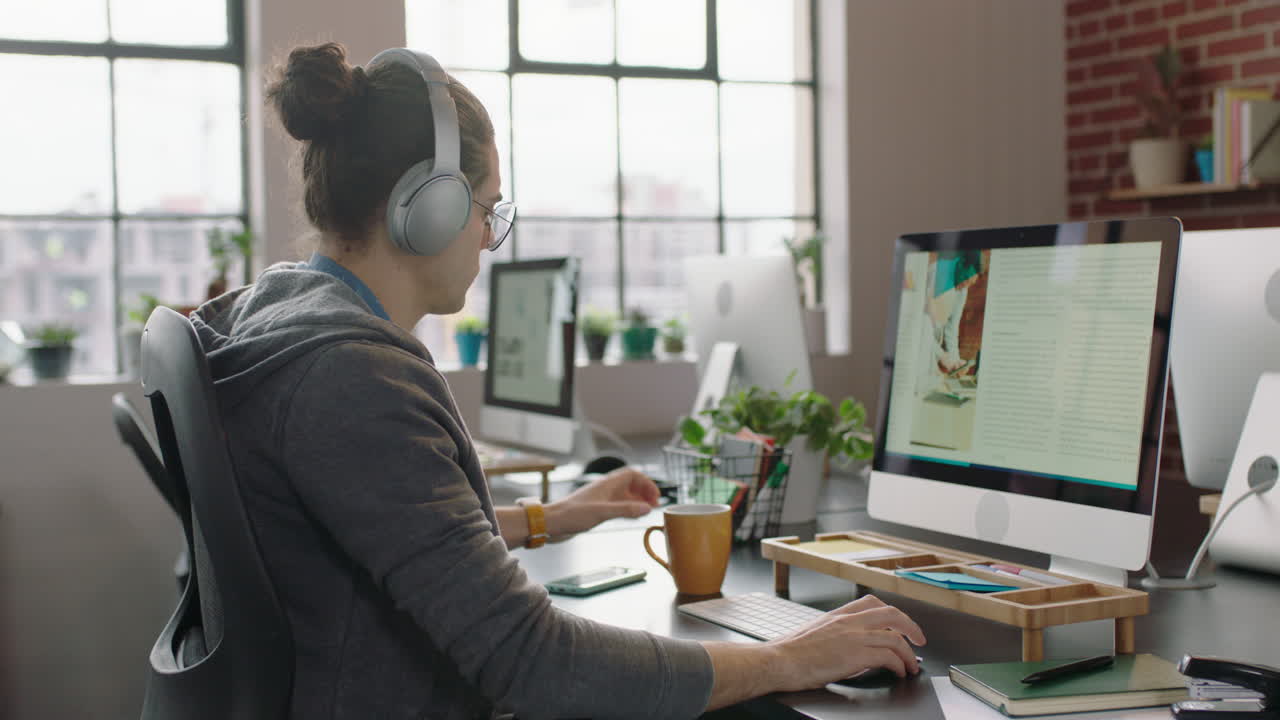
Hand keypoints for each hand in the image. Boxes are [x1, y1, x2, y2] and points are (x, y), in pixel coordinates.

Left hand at [545, 467, 659, 537]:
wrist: (552, 522)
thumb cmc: (572, 515)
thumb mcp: (602, 513)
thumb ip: (625, 510)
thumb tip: (647, 508)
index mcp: (607, 484)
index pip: (633, 475)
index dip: (646, 483)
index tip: (655, 496)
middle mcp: (606, 489)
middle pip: (631, 484)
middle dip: (644, 492)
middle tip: (654, 505)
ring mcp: (602, 498)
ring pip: (625, 495)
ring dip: (638, 500)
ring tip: (647, 510)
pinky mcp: (598, 508)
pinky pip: (618, 505)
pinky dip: (628, 508)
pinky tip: (631, 516)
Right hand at [766, 595, 925, 691]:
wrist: (778, 660)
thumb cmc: (790, 652)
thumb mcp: (816, 632)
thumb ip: (836, 633)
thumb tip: (850, 644)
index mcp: (838, 615)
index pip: (873, 603)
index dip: (892, 613)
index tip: (900, 624)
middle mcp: (848, 621)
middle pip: (892, 614)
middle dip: (911, 627)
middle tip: (920, 641)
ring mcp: (853, 636)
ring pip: (895, 638)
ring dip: (909, 654)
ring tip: (910, 666)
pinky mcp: (854, 655)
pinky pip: (888, 657)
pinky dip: (898, 665)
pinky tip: (897, 672)